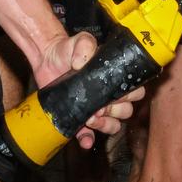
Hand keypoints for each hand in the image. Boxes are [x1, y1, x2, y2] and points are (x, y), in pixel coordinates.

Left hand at [35, 32, 143, 149]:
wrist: (47, 58)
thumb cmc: (68, 49)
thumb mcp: (80, 41)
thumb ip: (85, 44)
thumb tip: (82, 64)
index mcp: (113, 79)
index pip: (135, 92)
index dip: (128, 96)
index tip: (113, 93)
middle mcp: (108, 96)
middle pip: (126, 111)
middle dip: (116, 111)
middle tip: (100, 106)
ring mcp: (95, 109)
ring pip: (113, 125)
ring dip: (105, 125)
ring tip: (90, 118)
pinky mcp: (79, 119)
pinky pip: (88, 136)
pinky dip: (88, 140)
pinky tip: (85, 139)